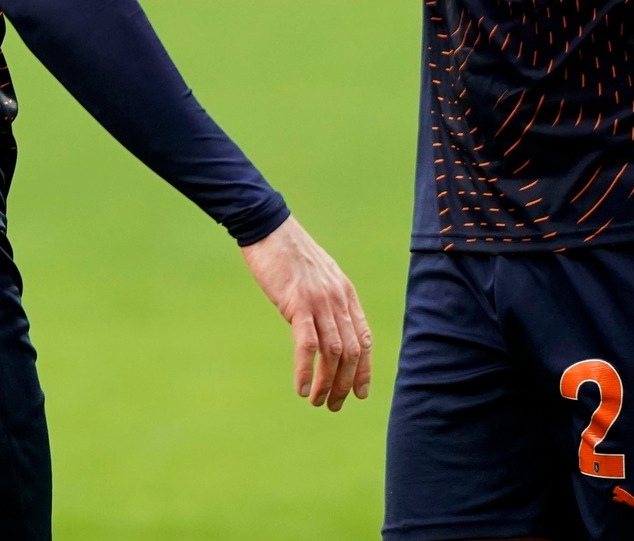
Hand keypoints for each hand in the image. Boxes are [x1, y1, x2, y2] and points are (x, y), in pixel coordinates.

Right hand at [241, 215, 372, 410]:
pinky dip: (307, 370)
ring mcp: (320, 302)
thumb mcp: (318, 276)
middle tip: (333, 405)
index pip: (364, 339)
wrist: (268, 227)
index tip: (358, 393)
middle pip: (351, 352)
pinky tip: (302, 388)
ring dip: (327, 383)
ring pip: (333, 353)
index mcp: (346, 294)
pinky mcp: (298, 303)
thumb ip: (327, 299)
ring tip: (318, 402)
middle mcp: (339, 300)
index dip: (364, 370)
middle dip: (344, 384)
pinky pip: (308, 344)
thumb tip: (325, 325)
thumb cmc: (288, 252)